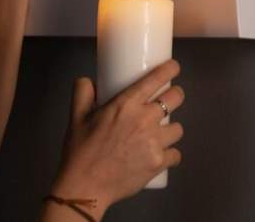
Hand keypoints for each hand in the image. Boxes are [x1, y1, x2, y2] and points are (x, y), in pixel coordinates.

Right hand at [50, 59, 185, 212]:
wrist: (85, 186)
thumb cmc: (80, 151)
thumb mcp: (76, 116)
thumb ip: (82, 92)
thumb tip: (88, 80)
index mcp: (126, 104)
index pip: (156, 79)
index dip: (170, 69)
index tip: (174, 68)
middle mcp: (144, 119)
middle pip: (176, 99)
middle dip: (176, 95)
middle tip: (169, 100)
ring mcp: (154, 142)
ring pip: (178, 128)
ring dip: (172, 128)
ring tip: (163, 132)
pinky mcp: (159, 163)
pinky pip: (176, 154)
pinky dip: (171, 154)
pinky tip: (162, 155)